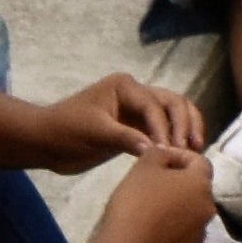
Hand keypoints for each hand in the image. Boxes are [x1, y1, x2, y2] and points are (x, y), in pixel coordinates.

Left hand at [40, 72, 205, 165]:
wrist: (46, 143)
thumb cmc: (65, 131)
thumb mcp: (94, 133)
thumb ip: (125, 138)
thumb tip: (155, 150)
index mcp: (125, 86)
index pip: (154, 104)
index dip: (164, 127)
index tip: (169, 150)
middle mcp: (136, 94)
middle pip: (172, 102)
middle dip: (184, 124)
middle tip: (190, 149)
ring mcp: (137, 111)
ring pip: (172, 114)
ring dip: (185, 129)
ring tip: (195, 150)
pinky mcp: (136, 128)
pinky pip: (162, 130)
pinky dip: (174, 140)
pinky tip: (183, 156)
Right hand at [98, 141, 217, 242]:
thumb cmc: (136, 202)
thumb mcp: (143, 167)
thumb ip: (159, 152)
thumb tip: (166, 153)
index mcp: (201, 184)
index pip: (199, 161)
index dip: (179, 155)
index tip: (158, 158)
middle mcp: (208, 209)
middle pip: (196, 189)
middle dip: (177, 183)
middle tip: (151, 183)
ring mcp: (199, 235)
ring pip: (190, 214)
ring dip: (175, 208)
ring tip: (150, 210)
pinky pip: (181, 236)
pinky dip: (170, 230)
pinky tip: (150, 232)